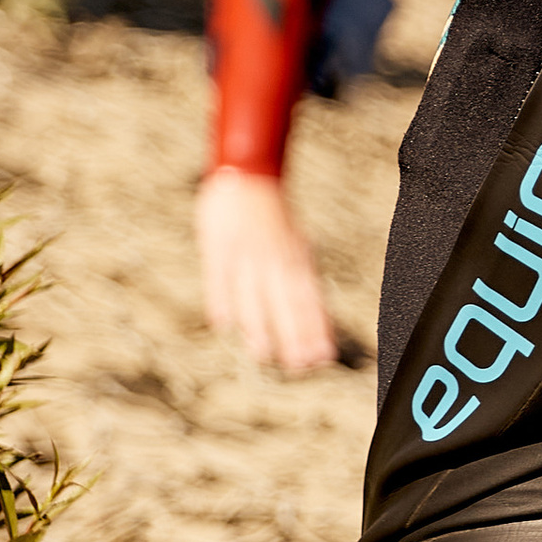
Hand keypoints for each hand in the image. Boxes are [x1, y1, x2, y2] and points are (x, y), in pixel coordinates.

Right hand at [196, 168, 337, 373]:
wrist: (248, 175)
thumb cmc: (275, 221)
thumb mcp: (298, 248)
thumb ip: (303, 284)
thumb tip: (318, 323)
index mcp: (296, 259)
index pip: (309, 299)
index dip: (315, 329)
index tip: (323, 358)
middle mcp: (274, 259)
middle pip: (285, 302)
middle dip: (294, 335)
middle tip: (302, 366)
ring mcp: (245, 254)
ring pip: (252, 294)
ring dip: (258, 326)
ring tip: (265, 356)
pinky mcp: (218, 248)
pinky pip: (218, 278)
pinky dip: (221, 301)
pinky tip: (223, 326)